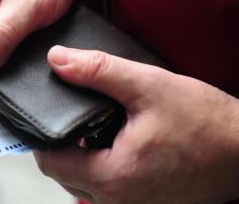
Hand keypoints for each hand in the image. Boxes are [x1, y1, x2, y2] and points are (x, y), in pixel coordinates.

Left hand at [35, 46, 238, 203]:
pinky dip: (100, 165)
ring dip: (81, 155)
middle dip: (62, 144)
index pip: (50, 163)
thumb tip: (58, 60)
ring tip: (96, 126)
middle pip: (63, 174)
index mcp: (111, 177)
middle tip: (75, 116)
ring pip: (81, 182)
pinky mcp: (142, 203)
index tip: (47, 115)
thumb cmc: (205, 123)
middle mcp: (116, 201)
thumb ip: (98, 71)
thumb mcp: (148, 86)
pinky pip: (105, 187)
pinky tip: (115, 141)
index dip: (43, 136)